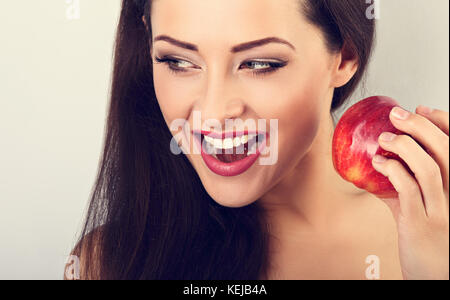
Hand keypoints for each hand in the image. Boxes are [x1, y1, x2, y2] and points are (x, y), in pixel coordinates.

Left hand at [371, 105, 448, 279]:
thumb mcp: (426, 207)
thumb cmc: (430, 238)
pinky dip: (391, 169)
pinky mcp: (421, 223)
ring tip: (384, 138)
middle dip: (421, 125)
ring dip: (404, 146)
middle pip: (446, 149)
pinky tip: (378, 163)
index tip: (421, 108)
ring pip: (429, 167)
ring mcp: (443, 209)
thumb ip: (408, 186)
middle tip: (396, 114)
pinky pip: (407, 188)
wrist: (436, 276)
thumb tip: (381, 162)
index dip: (443, 122)